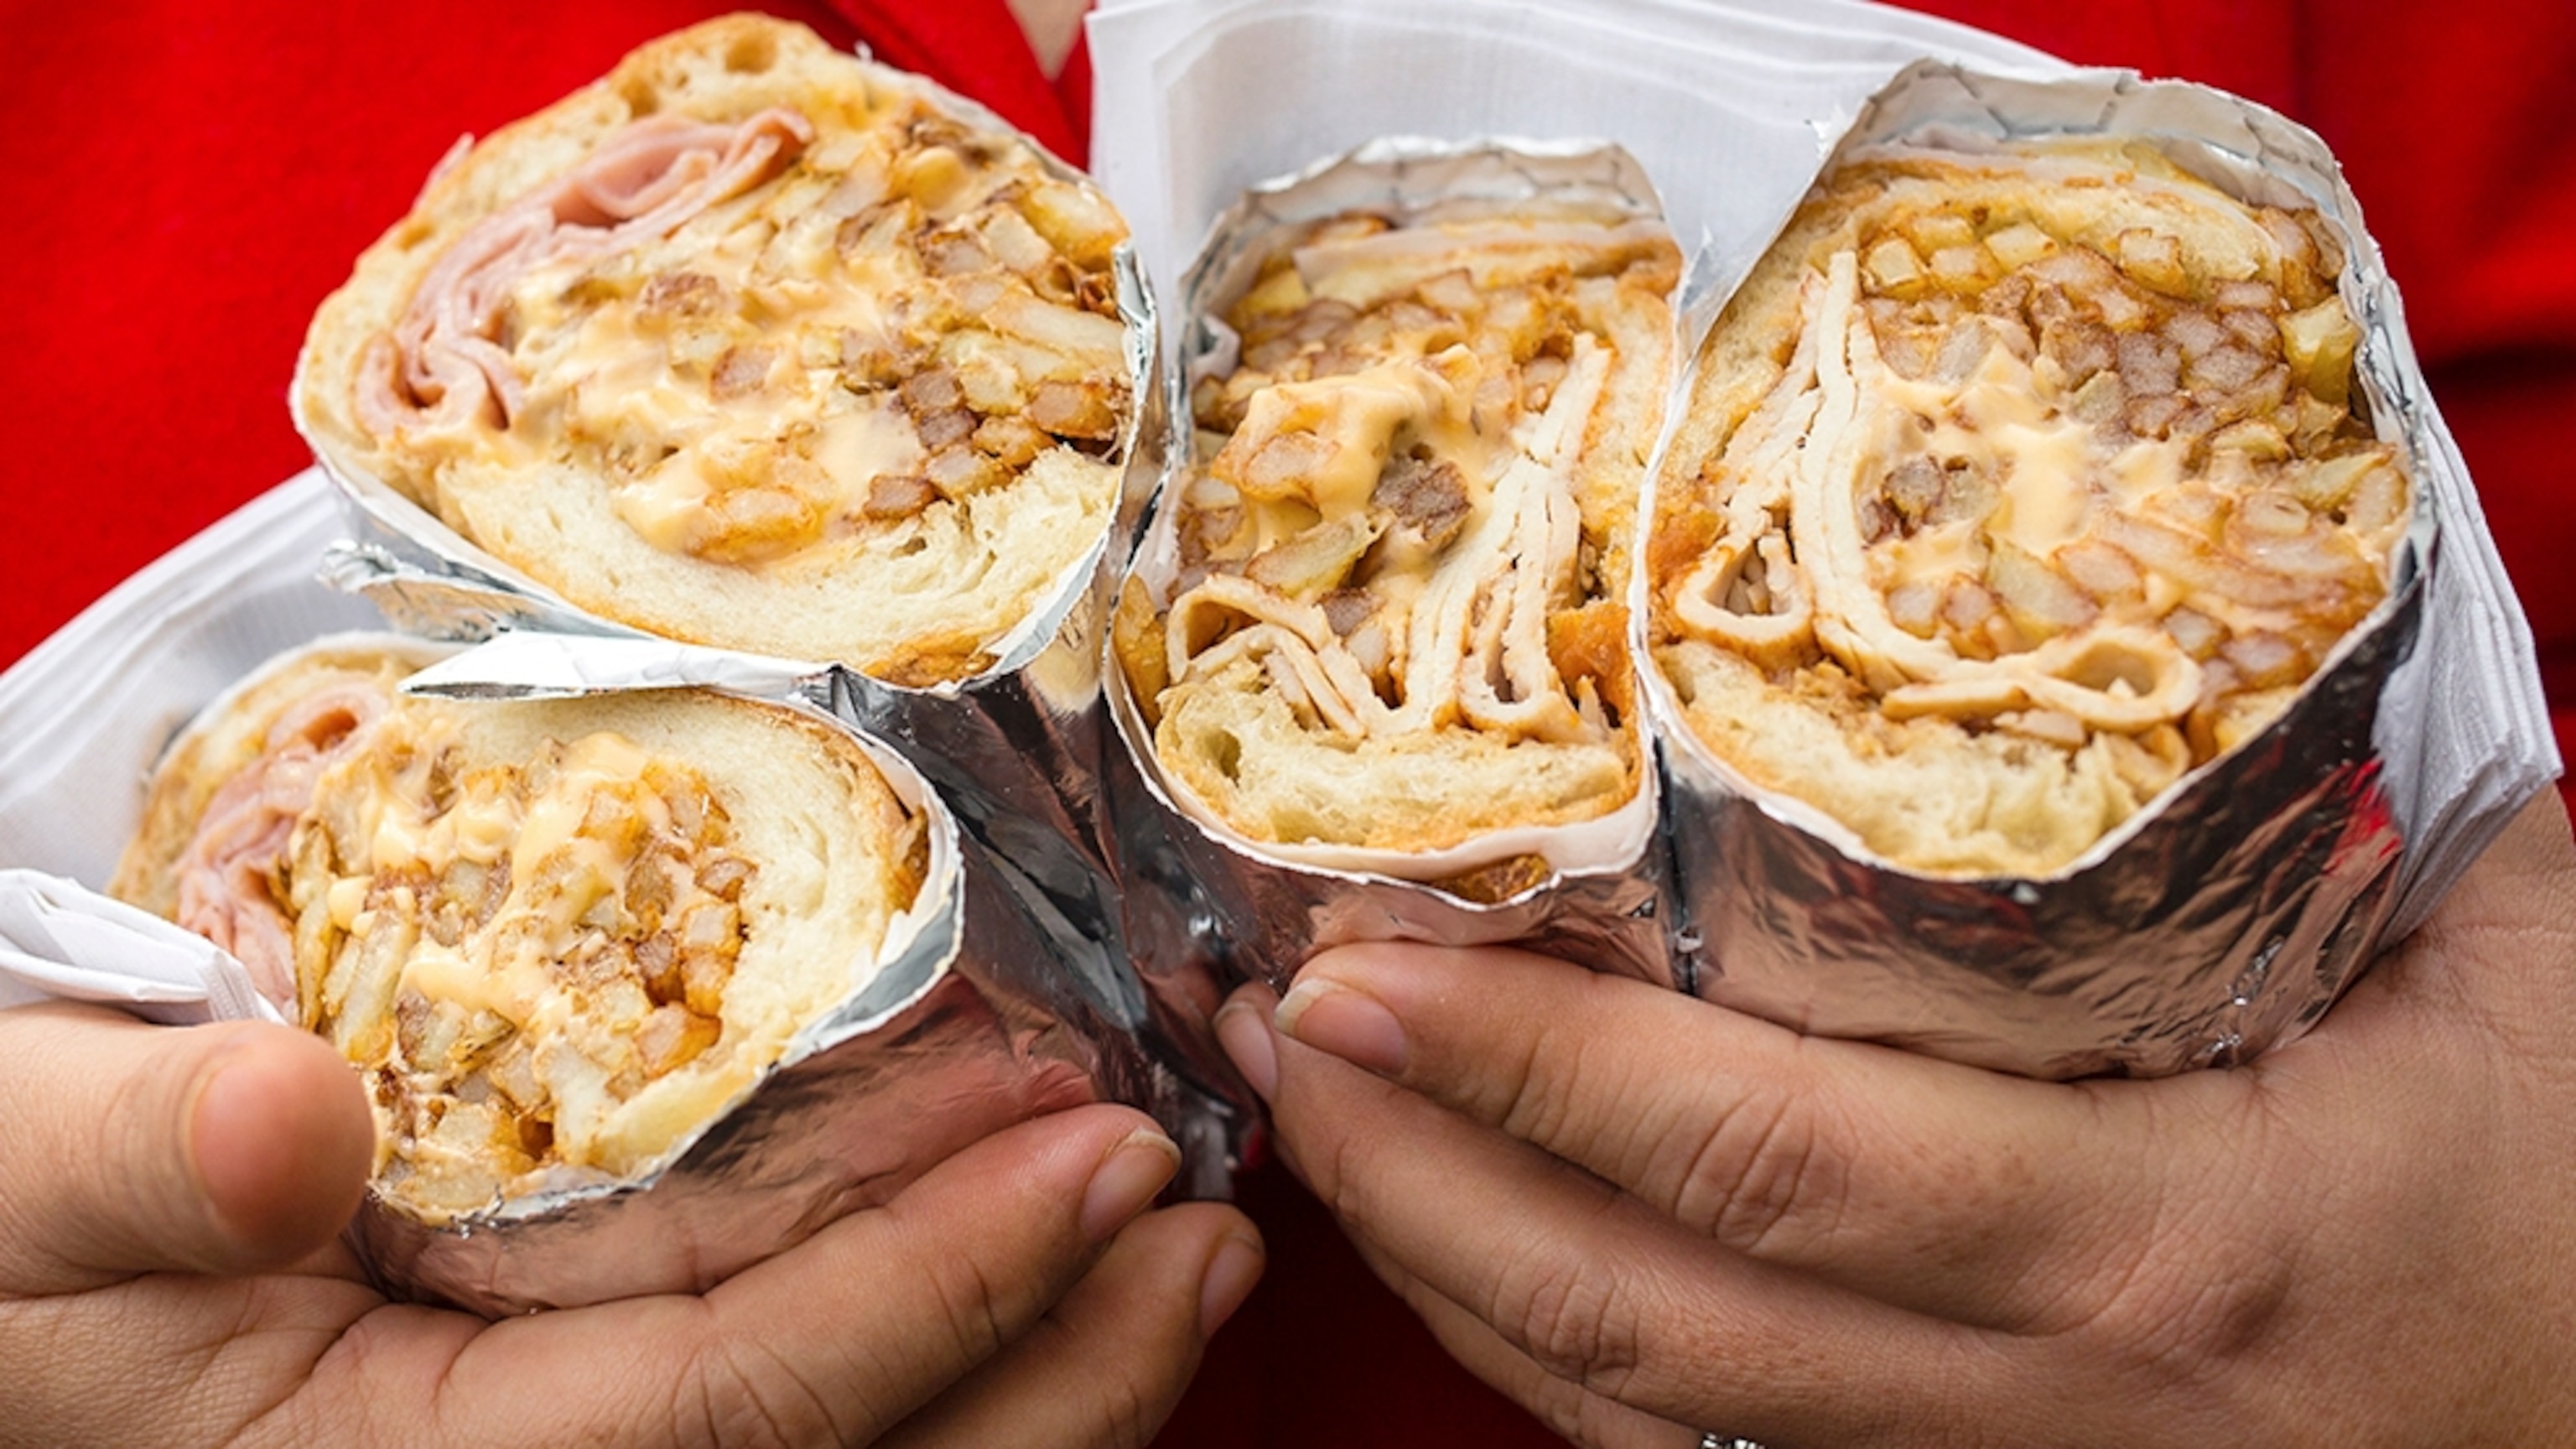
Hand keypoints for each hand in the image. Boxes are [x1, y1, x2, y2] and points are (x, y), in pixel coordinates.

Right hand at [0, 1004, 1261, 1448]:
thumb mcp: (12, 1175)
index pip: (727, 1419)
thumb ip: (135, 1164)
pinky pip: (803, 1430)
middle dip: (1055, 1366)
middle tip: (1204, 1215)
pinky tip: (1066, 1277)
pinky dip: (957, 1359)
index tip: (1094, 1160)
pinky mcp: (593, 1421)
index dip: (926, 1298)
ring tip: (1198, 1252)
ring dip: (1055, 1379)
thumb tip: (289, 1124)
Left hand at [1218, 792, 2575, 1447]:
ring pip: (1637, 1414)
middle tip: (1264, 1027)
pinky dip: (1549, 1361)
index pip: (1779, 1164)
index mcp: (2162, 1243)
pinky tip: (1456, 1252)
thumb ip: (2349, 801)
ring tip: (1307, 1118)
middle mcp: (2041, 1398)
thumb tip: (2232, 612)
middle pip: (1640, 1315)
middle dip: (1409, 1178)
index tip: (1358, 974)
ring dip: (1438, 1267)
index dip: (1540, 1080)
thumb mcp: (2525, 975)